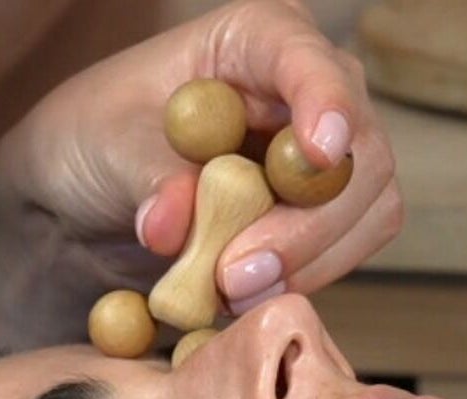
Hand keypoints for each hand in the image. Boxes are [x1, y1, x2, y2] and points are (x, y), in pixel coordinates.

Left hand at [0, 0, 399, 347]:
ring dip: (305, 263)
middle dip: (306, 224)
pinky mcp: (336, 214)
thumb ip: (147, 176)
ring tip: (228, 292)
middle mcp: (313, 86)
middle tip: (237, 276)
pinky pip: (349, 250)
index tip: (316, 152)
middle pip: (358, 152)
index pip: (309, 58)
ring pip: (369, 210)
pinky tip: (246, 291)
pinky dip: (303, 278)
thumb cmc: (99, 143)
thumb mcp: (104, 145)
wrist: (98, 204)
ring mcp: (332, 153)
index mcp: (257, 37)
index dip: (325, 100)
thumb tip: (172, 223)